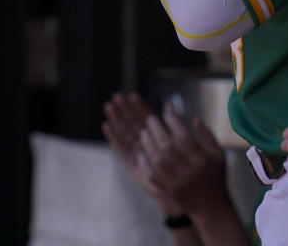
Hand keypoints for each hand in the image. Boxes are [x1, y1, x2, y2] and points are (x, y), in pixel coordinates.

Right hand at [102, 92, 180, 215]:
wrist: (178, 192)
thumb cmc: (181, 168)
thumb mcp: (180, 144)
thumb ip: (173, 126)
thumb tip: (169, 105)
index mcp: (155, 136)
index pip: (145, 118)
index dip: (138, 107)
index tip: (132, 95)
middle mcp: (144, 142)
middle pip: (132, 122)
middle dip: (125, 109)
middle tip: (117, 96)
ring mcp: (136, 152)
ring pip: (124, 132)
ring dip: (116, 119)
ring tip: (109, 106)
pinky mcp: (130, 163)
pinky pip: (120, 148)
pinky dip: (113, 137)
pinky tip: (106, 126)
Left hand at [138, 101, 228, 215]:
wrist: (210, 207)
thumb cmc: (213, 175)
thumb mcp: (217, 154)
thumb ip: (207, 135)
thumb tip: (194, 117)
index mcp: (202, 160)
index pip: (184, 137)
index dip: (173, 122)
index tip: (167, 113)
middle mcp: (189, 171)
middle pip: (168, 146)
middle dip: (156, 129)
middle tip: (150, 119)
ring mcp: (177, 182)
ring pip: (157, 158)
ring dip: (148, 143)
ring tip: (144, 132)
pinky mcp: (167, 190)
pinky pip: (150, 173)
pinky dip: (144, 161)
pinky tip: (142, 152)